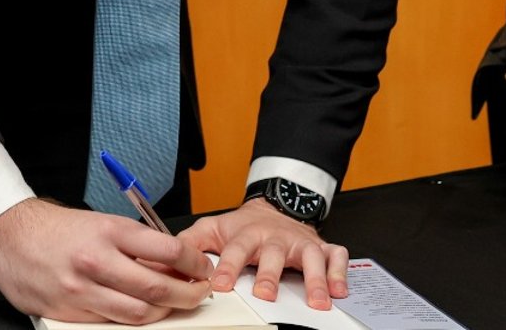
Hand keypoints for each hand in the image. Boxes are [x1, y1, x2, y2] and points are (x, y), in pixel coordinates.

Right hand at [0, 197, 210, 324]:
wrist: (9, 237)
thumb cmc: (54, 228)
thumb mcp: (99, 222)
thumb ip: (133, 243)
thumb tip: (170, 262)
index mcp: (108, 231)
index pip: (167, 249)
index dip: (193, 262)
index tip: (202, 267)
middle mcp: (97, 261)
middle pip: (157, 287)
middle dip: (187, 294)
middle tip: (198, 292)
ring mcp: (82, 290)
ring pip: (138, 313)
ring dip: (163, 312)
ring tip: (172, 305)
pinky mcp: (69, 313)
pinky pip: (112, 322)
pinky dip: (132, 319)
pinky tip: (139, 311)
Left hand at [180, 197, 347, 310]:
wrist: (276, 205)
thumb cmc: (244, 225)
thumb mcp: (213, 229)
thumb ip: (190, 244)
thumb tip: (165, 261)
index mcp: (247, 235)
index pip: (235, 250)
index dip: (227, 267)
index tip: (219, 285)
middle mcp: (275, 238)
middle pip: (273, 254)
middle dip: (270, 275)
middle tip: (266, 295)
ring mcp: (299, 242)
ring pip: (310, 256)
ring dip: (314, 278)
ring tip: (318, 300)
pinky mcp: (321, 246)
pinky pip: (336, 255)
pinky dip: (340, 271)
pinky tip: (340, 290)